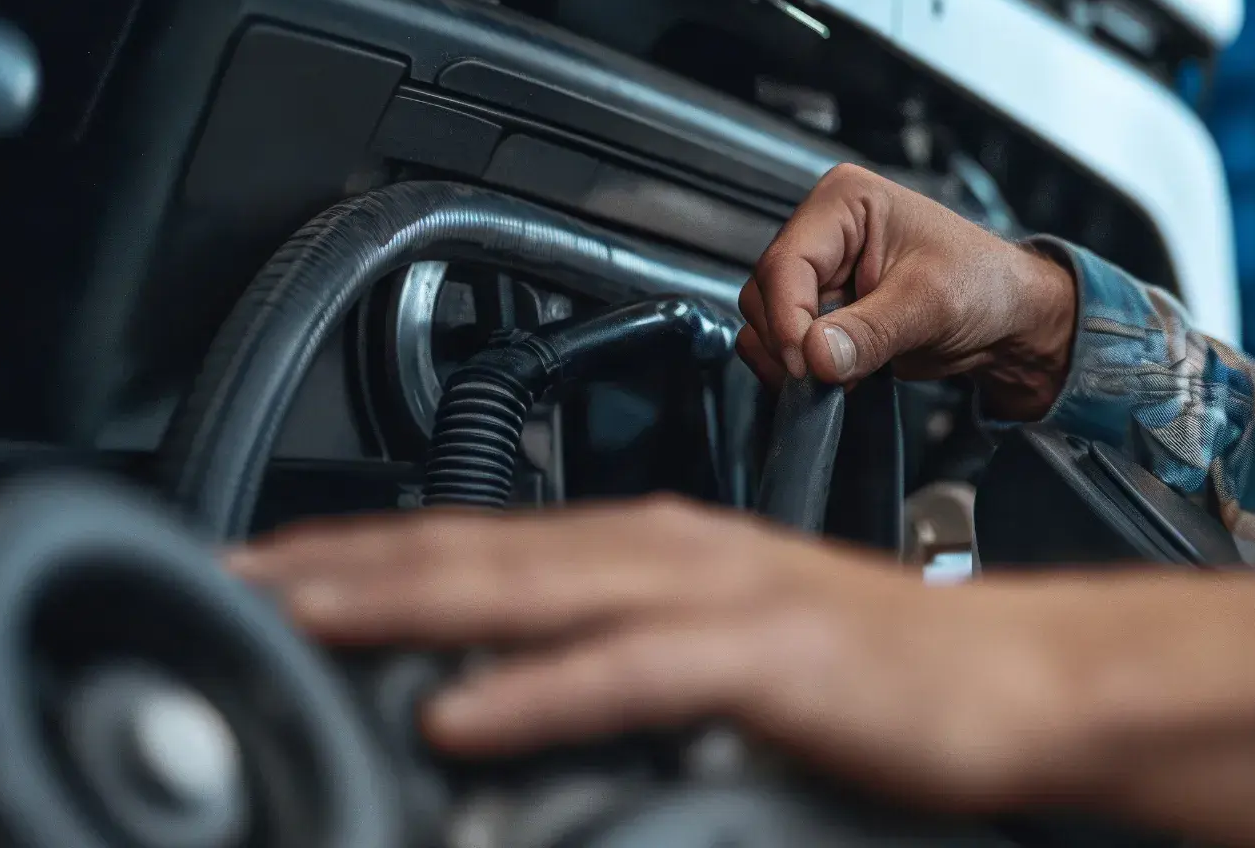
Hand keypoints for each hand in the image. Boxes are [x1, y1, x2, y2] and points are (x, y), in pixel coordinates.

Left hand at [228, 496, 1059, 810]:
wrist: (1023, 679)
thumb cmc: (888, 674)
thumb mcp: (734, 651)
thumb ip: (628, 649)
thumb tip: (515, 684)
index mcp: (664, 545)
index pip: (484, 541)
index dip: (362, 553)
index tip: (261, 573)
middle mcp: (677, 550)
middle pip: (481, 551)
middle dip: (344, 567)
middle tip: (231, 581)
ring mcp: (722, 597)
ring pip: (534, 591)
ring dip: (407, 603)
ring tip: (302, 620)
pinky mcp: (766, 659)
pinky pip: (630, 671)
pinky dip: (538, 690)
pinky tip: (464, 713)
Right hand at [735, 164, 1077, 419]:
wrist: (1009, 321)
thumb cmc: (987, 284)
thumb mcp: (931, 303)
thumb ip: (871, 331)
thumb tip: (817, 355)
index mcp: (846, 202)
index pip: (786, 262)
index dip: (788, 318)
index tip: (806, 363)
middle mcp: (826, 233)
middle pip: (767, 293)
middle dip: (793, 341)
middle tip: (830, 374)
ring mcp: (823, 275)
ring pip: (768, 323)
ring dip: (797, 359)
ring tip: (847, 372)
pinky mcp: (826, 313)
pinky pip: (787, 345)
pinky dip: (804, 369)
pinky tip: (843, 374)